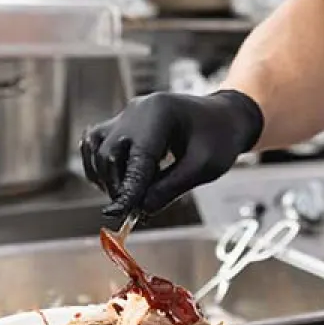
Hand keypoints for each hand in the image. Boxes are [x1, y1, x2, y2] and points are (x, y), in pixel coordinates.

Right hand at [80, 89, 263, 220]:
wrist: (226, 116)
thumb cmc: (220, 137)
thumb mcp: (205, 166)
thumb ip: (171, 188)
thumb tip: (140, 210)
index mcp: (160, 113)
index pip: (137, 158)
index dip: (127, 190)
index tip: (118, 214)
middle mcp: (137, 110)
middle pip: (109, 152)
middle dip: (117, 186)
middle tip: (133, 209)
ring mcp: (127, 115)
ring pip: (97, 148)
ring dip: (106, 176)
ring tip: (128, 195)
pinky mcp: (122, 123)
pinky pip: (97, 143)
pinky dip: (101, 165)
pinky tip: (117, 182)